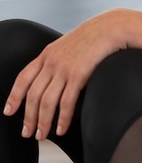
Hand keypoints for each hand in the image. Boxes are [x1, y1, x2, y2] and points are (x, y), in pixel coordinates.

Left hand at [3, 11, 125, 139]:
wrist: (110, 27)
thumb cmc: (93, 37)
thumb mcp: (67, 44)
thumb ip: (57, 58)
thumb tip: (51, 77)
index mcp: (47, 54)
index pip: (23, 77)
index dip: (14, 96)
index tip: (9, 111)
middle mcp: (52, 62)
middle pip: (33, 95)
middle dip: (28, 117)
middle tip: (27, 133)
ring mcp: (64, 68)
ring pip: (47, 102)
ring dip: (42, 122)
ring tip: (42, 135)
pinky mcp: (78, 74)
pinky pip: (66, 102)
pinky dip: (62, 119)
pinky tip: (61, 128)